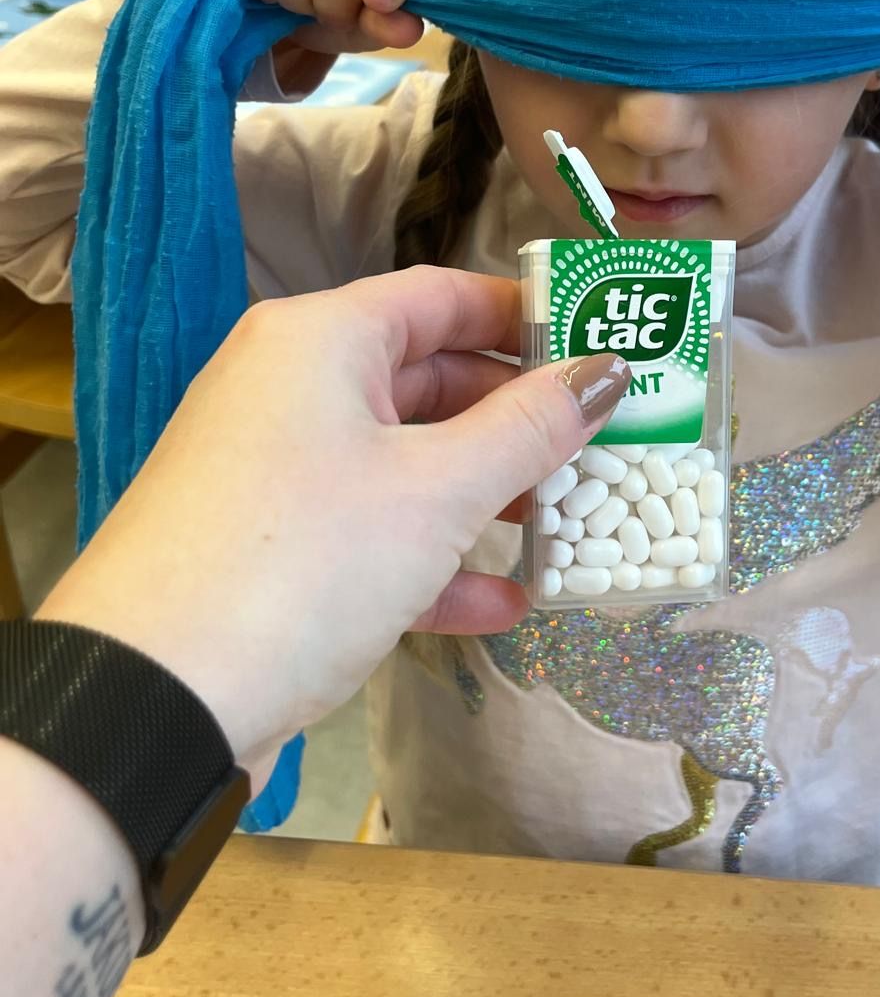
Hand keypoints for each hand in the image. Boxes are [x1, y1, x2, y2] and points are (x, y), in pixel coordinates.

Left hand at [38, 269, 629, 772]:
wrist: (155, 700)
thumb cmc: (306, 560)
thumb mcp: (436, 491)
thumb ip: (529, 428)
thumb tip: (608, 369)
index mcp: (320, 341)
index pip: (442, 296)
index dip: (527, 317)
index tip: (605, 346)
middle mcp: (290, 389)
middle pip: (428, 380)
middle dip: (517, 419)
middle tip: (604, 446)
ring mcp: (275, 473)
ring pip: (403, 464)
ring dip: (485, 496)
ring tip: (570, 525)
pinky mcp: (271, 551)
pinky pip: (370, 533)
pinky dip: (435, 561)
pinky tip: (504, 604)